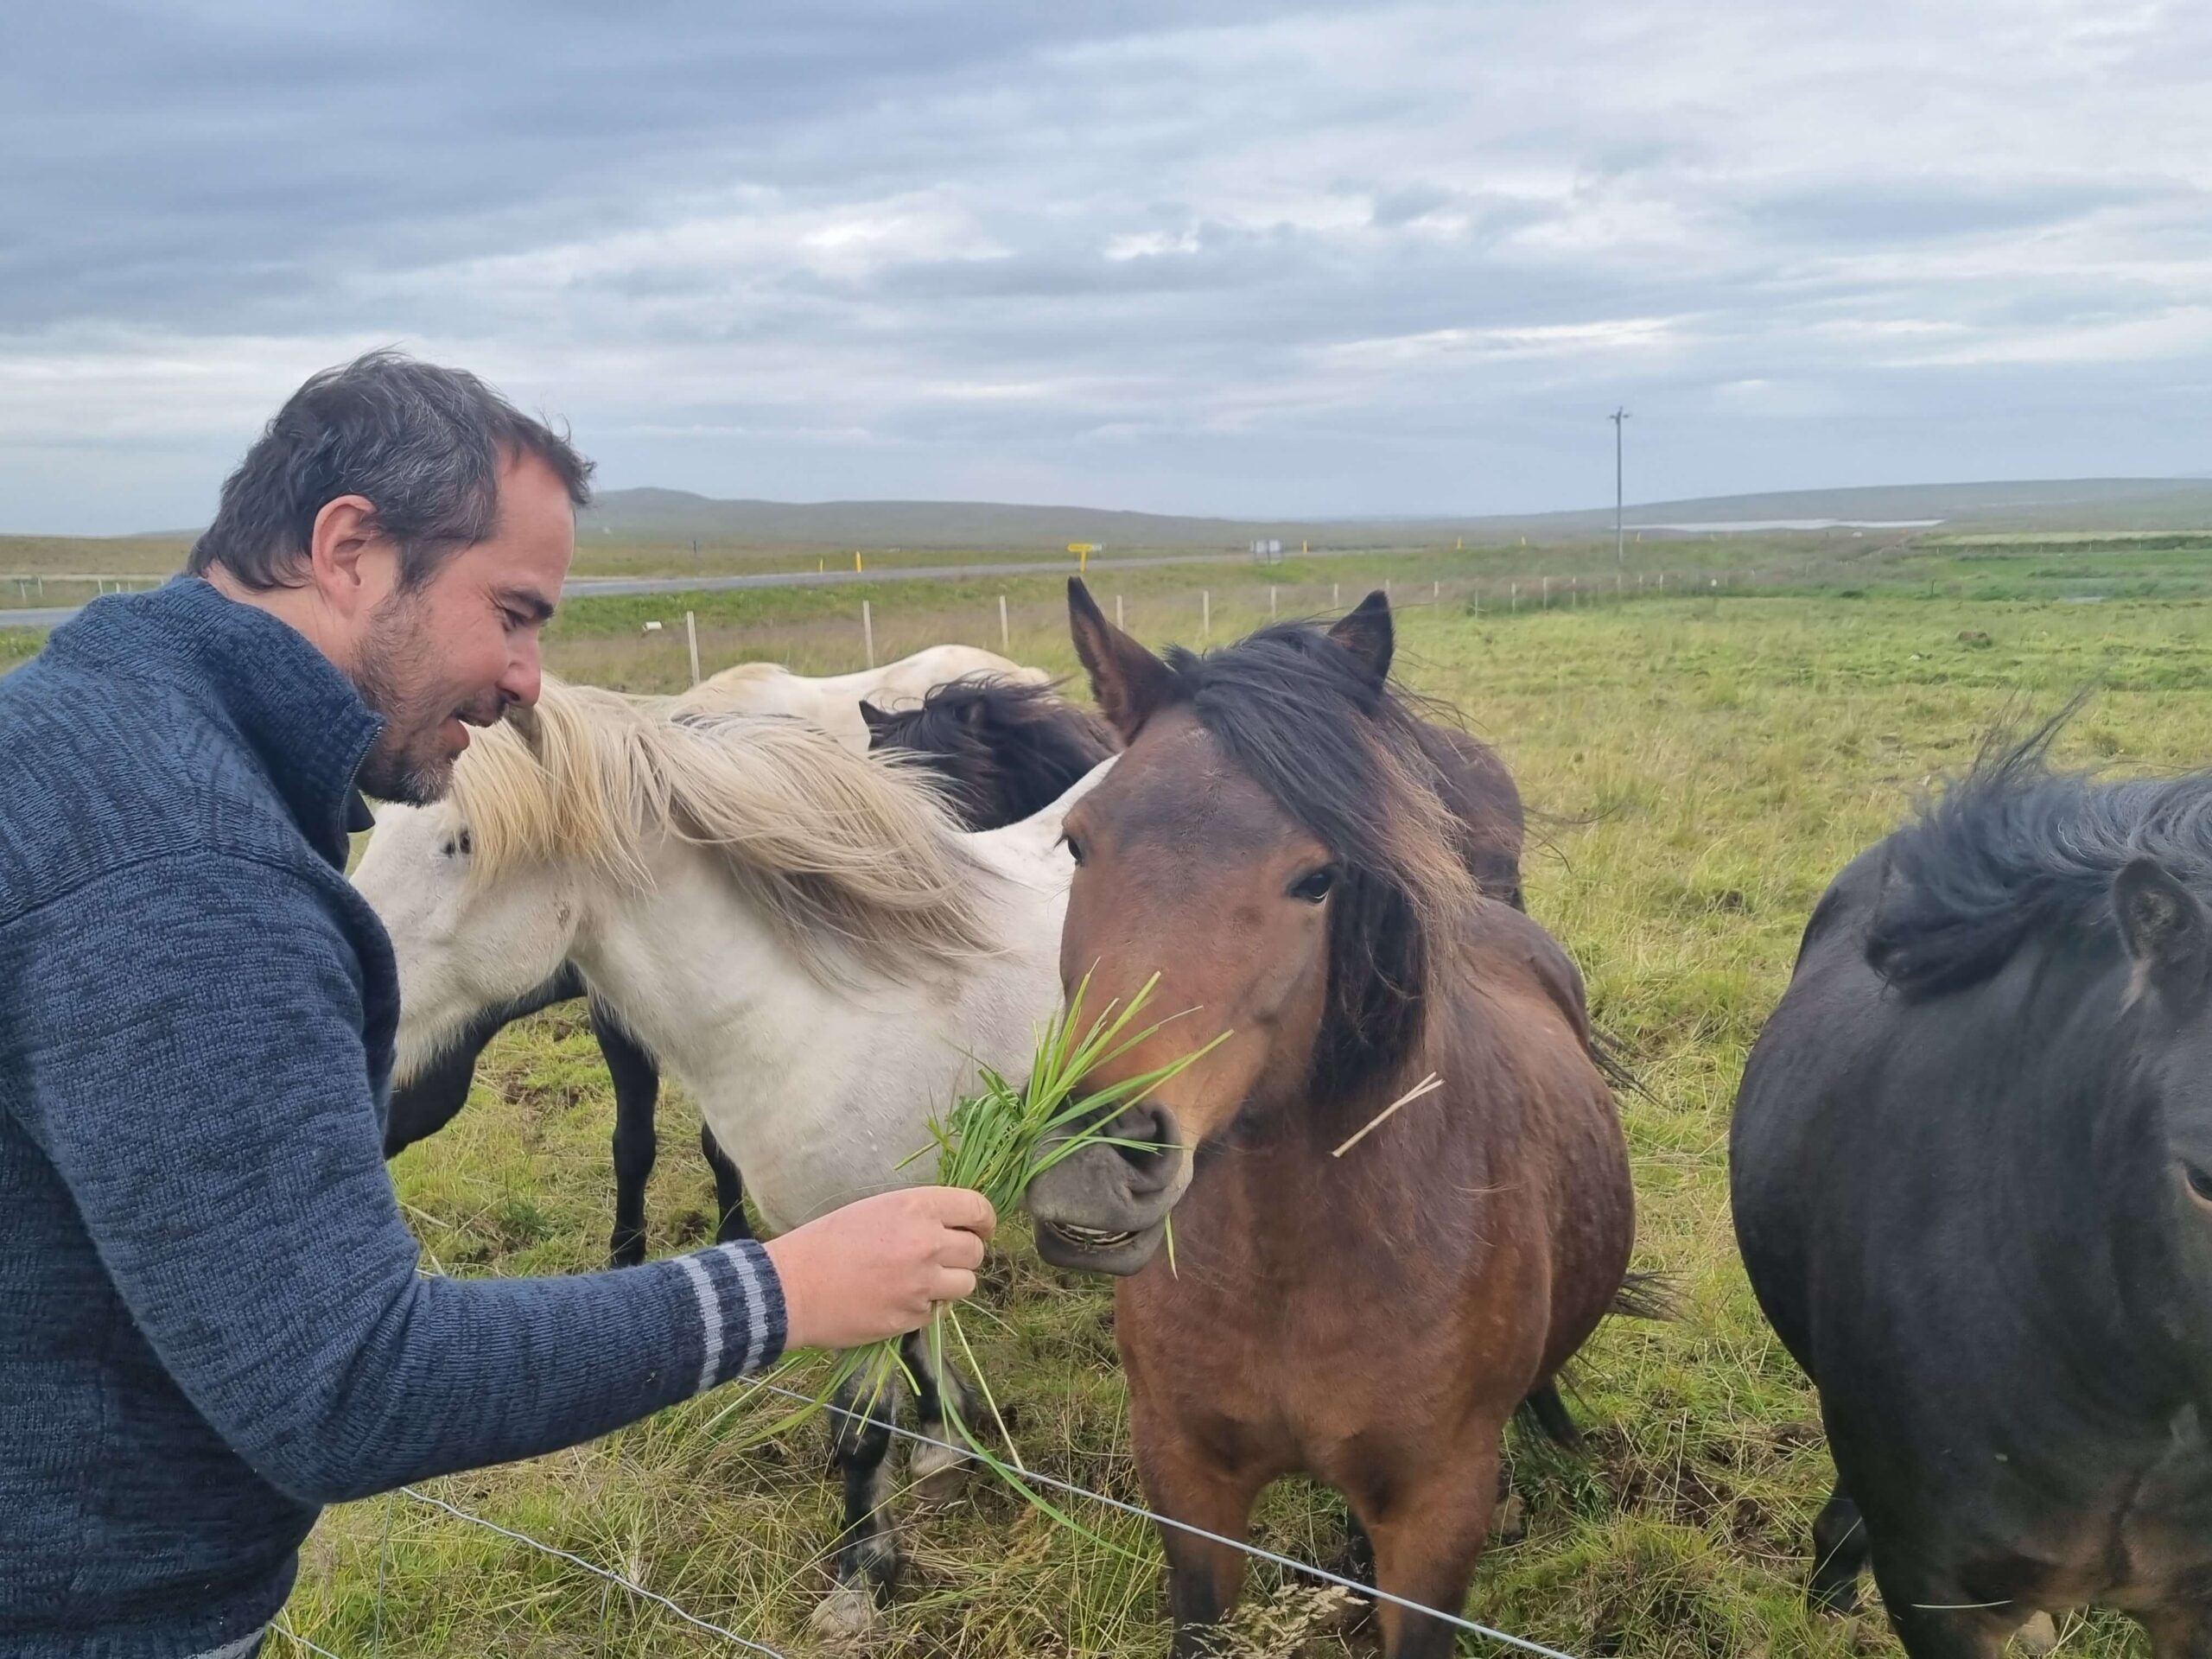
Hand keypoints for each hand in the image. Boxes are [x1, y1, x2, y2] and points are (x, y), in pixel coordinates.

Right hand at [763, 1187, 995, 1350]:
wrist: (793, 1288)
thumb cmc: (826, 1241)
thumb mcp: (875, 1208)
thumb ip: (917, 1215)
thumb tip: (950, 1227)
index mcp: (918, 1207)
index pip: (978, 1208)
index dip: (984, 1221)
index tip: (978, 1230)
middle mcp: (928, 1243)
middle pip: (976, 1251)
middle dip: (965, 1255)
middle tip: (945, 1258)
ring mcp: (922, 1284)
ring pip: (965, 1284)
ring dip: (950, 1283)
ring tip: (922, 1281)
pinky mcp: (912, 1317)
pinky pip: (936, 1311)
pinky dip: (924, 1307)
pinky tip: (897, 1299)